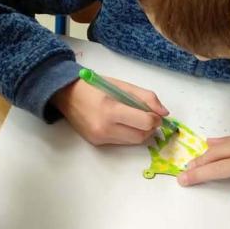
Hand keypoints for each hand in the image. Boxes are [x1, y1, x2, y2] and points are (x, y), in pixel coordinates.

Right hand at [51, 77, 167, 145]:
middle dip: (149, 128)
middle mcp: (104, 128)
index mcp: (111, 109)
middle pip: (141, 136)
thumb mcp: (121, 85)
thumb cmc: (94, 86)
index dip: (155, 119)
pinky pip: (120, 142)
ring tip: (133, 119)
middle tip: (147, 117)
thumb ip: (146, 97)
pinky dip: (126, 134)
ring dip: (139, 132)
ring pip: (132, 141)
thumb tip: (164, 113)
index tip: (155, 113)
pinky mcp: (96, 143)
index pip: (145, 122)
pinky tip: (119, 123)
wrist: (65, 95)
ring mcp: (100, 137)